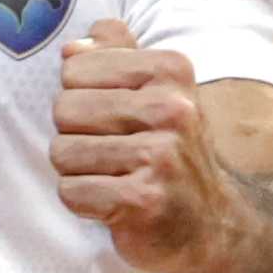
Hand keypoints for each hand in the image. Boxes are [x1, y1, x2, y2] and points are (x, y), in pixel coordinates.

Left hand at [53, 18, 242, 272]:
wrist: (209, 223)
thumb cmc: (168, 151)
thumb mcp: (155, 91)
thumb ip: (114, 56)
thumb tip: (71, 49)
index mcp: (170, 70)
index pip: (75, 69)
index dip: (80, 97)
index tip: (114, 119)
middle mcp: (171, 109)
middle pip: (64, 109)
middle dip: (74, 136)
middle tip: (110, 153)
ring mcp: (161, 156)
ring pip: (63, 152)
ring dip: (77, 172)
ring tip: (112, 177)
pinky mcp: (144, 200)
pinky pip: (72, 192)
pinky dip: (83, 202)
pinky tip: (112, 203)